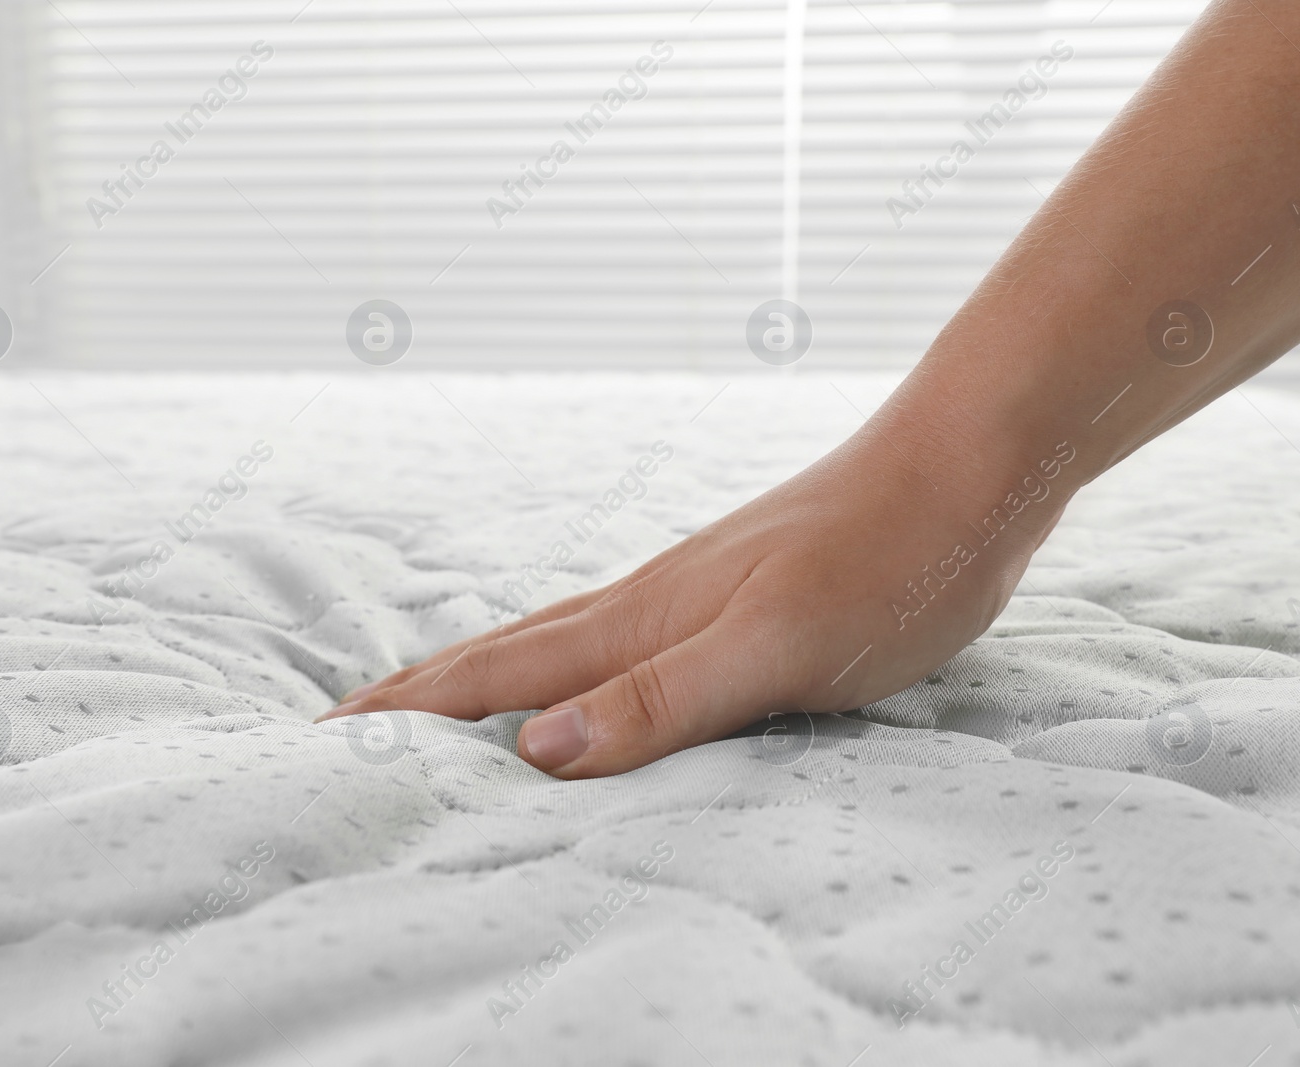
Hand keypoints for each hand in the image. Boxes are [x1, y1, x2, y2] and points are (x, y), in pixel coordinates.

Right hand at [324, 397, 1076, 778]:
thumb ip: (660, 700)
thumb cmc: (884, 558)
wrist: (966, 466)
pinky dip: (560, 666)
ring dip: (482, 677)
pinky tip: (580, 675)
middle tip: (348, 722)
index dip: (415, 710)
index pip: (499, 674)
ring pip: (555, 642)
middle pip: (507, 650)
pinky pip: (613, 642)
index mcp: (641, 618)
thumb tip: (536, 750)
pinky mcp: (730, 598)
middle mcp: (647, 601)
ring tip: (432, 702)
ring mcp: (687, 593)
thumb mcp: (775, 649)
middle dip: (422, 691)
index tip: (332, 736)